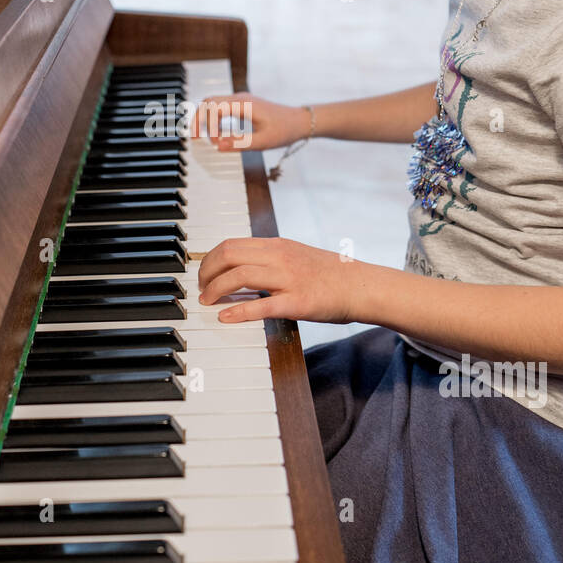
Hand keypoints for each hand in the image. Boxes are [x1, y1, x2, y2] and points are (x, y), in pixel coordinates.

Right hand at [189, 94, 311, 151]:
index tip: (211, 143)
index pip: (214, 108)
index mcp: (244, 104)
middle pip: (208, 102)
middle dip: (198, 119)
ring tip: (205, 138)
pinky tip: (217, 134)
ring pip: (212, 103)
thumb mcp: (264, 142)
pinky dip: (214, 119)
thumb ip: (240, 144)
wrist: (299, 121)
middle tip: (195, 139)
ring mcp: (240, 100)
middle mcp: (240, 98)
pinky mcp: (242, 105)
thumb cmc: (284, 131)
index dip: (207, 125)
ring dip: (205, 119)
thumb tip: (218, 146)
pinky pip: (221, 108)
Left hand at [197, 235, 361, 323]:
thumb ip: (270, 260)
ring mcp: (289, 279)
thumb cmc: (329, 274)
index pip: (232, 244)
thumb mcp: (296, 256)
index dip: (210, 258)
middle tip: (200, 288)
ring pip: (240, 277)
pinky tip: (225, 317)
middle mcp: (280, 257)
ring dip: (216, 290)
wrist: (361, 286)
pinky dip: (238, 311)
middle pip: (230, 256)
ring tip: (207, 302)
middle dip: (207, 272)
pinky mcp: (297, 302)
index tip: (203, 272)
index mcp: (278, 245)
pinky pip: (261, 305)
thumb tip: (241, 270)